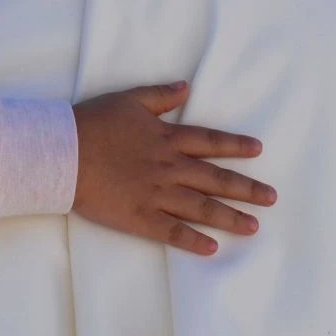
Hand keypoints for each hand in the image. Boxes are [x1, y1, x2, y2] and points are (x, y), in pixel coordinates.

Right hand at [71, 81, 274, 254]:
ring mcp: (157, 194)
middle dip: (246, 188)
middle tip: (272, 198)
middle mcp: (169, 167)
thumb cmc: (92, 123)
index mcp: (166, 138)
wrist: (64, 153)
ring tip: (253, 226)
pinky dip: (193, 241)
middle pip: (216, 179)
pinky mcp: (140, 217)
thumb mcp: (128, 100)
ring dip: (230, 217)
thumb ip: (159, 96)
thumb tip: (185, 87)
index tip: (258, 150)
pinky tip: (212, 248)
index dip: (235, 146)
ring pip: (201, 208)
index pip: (210, 142)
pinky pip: (172, 232)